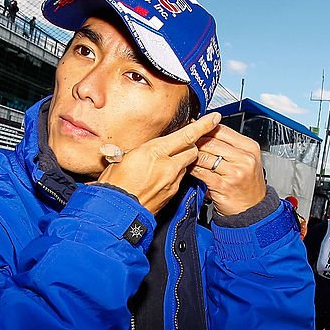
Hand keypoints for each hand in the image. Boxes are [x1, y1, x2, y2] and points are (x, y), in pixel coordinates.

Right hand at [96, 113, 220, 214]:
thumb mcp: (121, 158)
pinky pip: (180, 179)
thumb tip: (141, 147)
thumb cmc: (115, 184)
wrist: (117, 212)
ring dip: (182, 161)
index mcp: (154, 152)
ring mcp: (172, 181)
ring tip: (166, 162)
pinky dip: (175, 175)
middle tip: (183, 142)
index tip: (214, 118)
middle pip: (192, 150)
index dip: (203, 126)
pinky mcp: (172, 194)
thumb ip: (138, 150)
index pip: (186, 135)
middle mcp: (167, 166)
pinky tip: (162, 177)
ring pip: (187, 165)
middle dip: (191, 145)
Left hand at [190, 124, 266, 215]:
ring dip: (191, 154)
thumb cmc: (247, 185)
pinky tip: (187, 168)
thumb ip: (230, 146)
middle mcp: (244, 158)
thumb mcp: (245, 161)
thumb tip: (206, 132)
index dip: (205, 127)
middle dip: (196, 140)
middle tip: (184, 141)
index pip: (222, 130)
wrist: (253, 210)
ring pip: (205, 155)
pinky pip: (201, 172)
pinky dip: (192, 169)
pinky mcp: (223, 185)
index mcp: (250, 147)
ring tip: (184, 154)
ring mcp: (234, 172)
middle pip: (212, 141)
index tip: (194, 128)